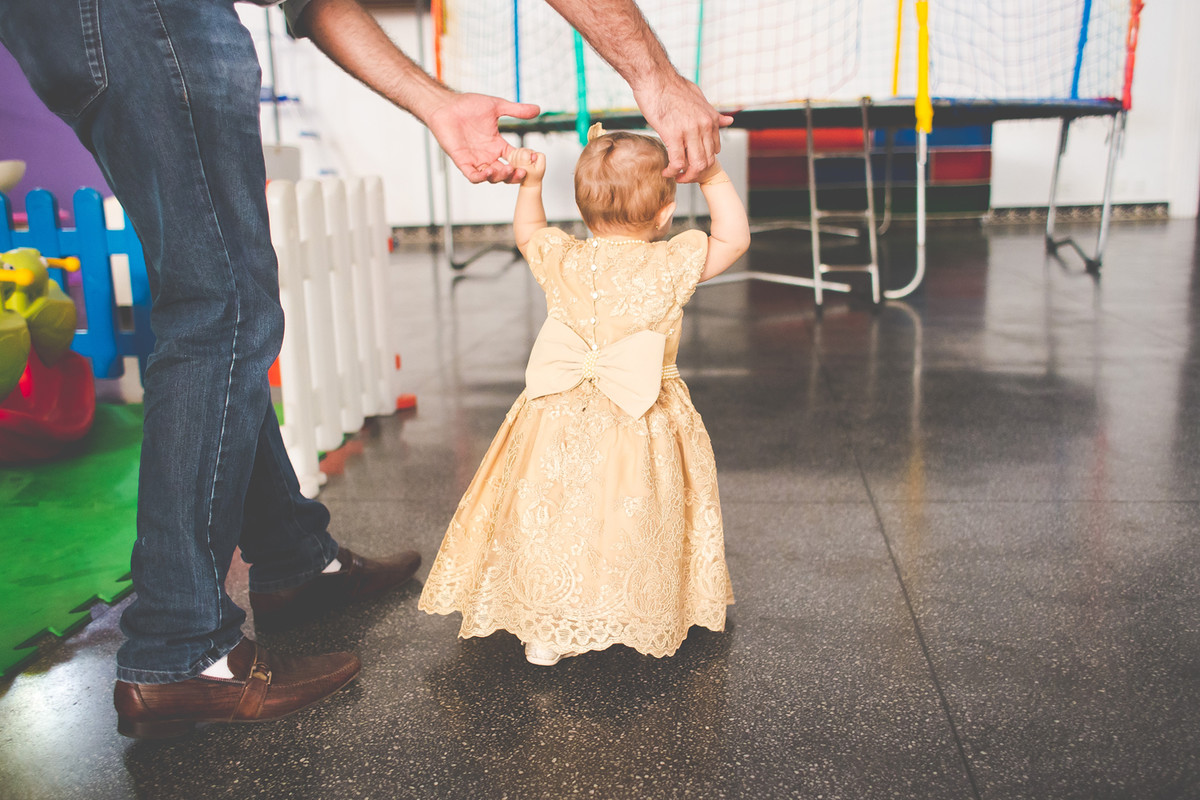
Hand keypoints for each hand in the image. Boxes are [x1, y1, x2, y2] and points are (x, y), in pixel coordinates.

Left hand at [426, 92, 540, 183]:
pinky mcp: (462, 161)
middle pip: (505, 173)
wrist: (446, 105)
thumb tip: (537, 110)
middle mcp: (487, 155)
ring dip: (500, 177)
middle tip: (522, 171)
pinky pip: (472, 175)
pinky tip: (488, 171)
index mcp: (497, 145)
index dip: (524, 161)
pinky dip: (481, 177)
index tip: (533, 158)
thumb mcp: (497, 106)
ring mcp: (475, 159)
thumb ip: (516, 110)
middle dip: (514, 175)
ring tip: (507, 170)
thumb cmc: (467, 105)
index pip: (515, 158)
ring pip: (491, 177)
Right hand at [633, 75, 733, 182]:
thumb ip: (713, 113)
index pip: (714, 150)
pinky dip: (672, 171)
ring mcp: (690, 131)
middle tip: (684, 176)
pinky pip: (678, 162)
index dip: (703, 162)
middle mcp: (704, 126)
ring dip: (686, 177)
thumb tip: (729, 120)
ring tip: (676, 177)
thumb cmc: (672, 86)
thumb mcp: (699, 98)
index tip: (691, 165)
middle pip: (707, 161)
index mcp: (711, 119)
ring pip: (696, 165)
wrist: (655, 77)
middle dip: (695, 174)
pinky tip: (666, 171)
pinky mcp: (673, 134)